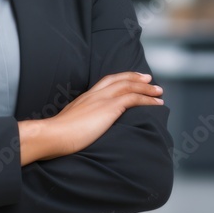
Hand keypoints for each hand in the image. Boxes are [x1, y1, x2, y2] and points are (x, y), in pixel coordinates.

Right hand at [44, 72, 163, 157]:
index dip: (120, 78)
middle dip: (136, 77)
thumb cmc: (58, 135)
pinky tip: (157, 103)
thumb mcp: (69, 124)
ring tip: (159, 91)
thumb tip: (82, 130)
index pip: (106, 82)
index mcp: (85, 97)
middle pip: (119, 79)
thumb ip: (78, 123)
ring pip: (129, 86)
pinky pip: (133, 98)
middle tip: (149, 78)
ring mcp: (102, 99)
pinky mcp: (109, 108)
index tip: (131, 78)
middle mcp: (94, 94)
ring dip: (146, 88)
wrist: (54, 135)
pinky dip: (147, 99)